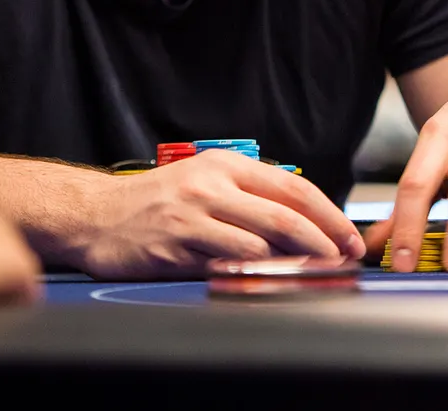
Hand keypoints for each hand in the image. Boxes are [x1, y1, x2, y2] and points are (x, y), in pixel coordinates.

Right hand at [73, 150, 364, 278]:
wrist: (96, 215)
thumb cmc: (155, 201)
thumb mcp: (203, 180)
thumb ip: (248, 194)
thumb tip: (305, 222)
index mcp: (224, 165)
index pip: (294, 187)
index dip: (329, 215)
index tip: (351, 238)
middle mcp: (211, 186)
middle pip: (285, 216)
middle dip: (324, 243)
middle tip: (344, 262)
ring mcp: (192, 217)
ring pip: (260, 243)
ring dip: (294, 265)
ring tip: (314, 277)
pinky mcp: (176, 247)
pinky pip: (226, 265)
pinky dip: (253, 275)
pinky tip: (268, 283)